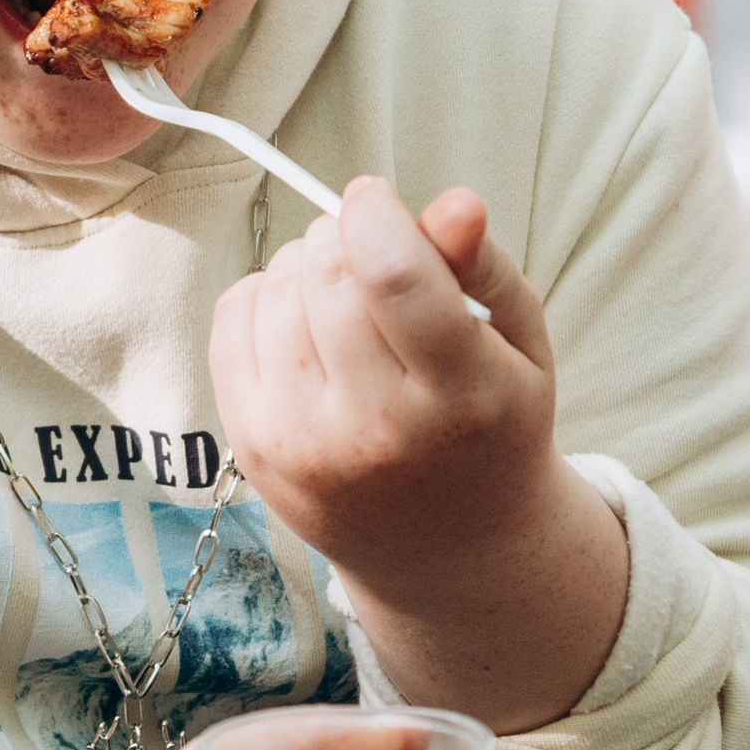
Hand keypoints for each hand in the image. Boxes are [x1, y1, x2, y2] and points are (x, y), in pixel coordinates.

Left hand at [210, 183, 629, 734]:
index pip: (393, 277)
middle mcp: (374, 429)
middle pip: (330, 276)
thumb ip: (483, 269)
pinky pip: (232, 320)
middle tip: (369, 250)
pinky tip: (305, 322)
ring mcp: (302, 444)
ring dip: (304, 263)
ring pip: (276, 291)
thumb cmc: (490, 428)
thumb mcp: (517, 348)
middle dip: (343, 236)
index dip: (374, 213)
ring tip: (344, 294)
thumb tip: (452, 202)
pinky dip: (263, 295)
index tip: (374, 198)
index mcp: (461, 397)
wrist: (448, 551)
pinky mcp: (252, 447)